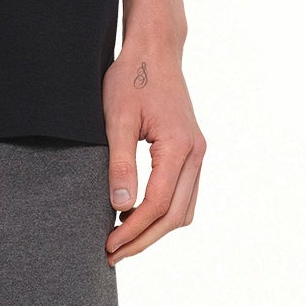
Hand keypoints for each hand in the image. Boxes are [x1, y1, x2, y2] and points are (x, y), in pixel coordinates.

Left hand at [103, 42, 205, 265]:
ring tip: (121, 241)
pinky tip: (134, 216)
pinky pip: (184, 195)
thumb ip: (120, 163)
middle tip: (112, 254)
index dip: (133, 230)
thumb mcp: (117, 119)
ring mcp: (197, 153)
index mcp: (179, 146)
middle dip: (143, 239)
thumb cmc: (132, 78)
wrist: (155, 51)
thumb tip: (120, 207)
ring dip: (155, 230)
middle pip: (174, 215)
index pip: (158, 204)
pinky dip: (163, 213)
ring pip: (183, 210)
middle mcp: (196, 153)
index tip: (108, 244)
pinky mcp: (191, 152)